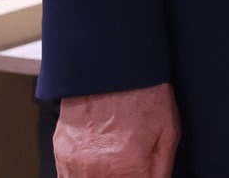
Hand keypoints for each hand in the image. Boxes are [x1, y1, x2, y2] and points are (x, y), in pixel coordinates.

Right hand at [55, 84, 181, 177]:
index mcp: (127, 170)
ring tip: (115, 162)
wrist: (112, 63)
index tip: (141, 174)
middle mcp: (96, 173)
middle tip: (128, 166)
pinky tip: (98, 165)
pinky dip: (83, 175)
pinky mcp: (61, 153)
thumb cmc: (144, 92)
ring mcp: (74, 165)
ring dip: (104, 176)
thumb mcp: (168, 131)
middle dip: (123, 177)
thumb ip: (161, 170)